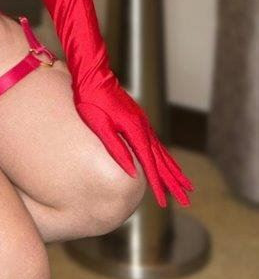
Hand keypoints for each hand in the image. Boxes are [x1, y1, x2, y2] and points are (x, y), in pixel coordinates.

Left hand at [73, 71, 194, 207]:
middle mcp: (143, 127)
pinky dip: (164, 156)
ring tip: (185, 185)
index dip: (158, 185)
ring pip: (162, 152)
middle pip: (162, 160)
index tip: (165, 203)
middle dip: (174, 181)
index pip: (149, 164)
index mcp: (134, 130)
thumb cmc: (90, 100)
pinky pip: (155, 143)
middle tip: (187, 200)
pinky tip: (166, 163)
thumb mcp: (99, 125)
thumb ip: (116, 148)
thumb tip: (132, 172)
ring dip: (173, 170)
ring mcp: (142, 123)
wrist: (92, 75)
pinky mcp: (138, 119)